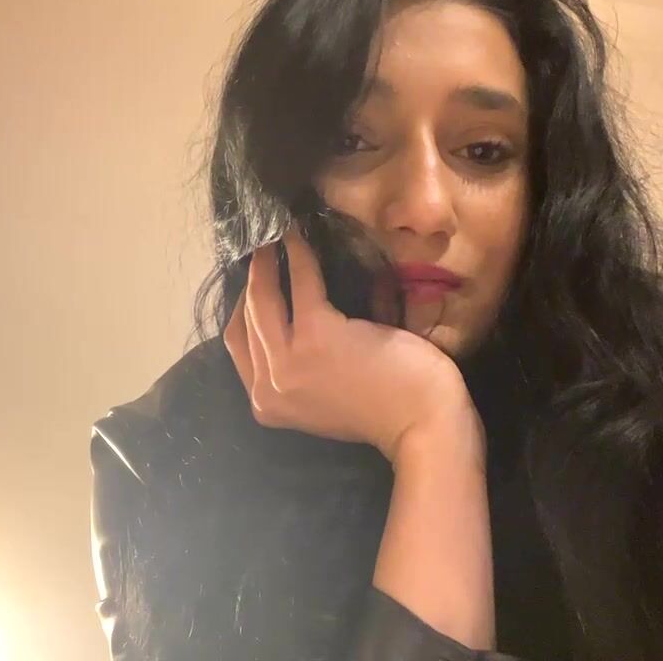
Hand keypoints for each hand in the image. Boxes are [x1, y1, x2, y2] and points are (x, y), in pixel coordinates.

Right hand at [223, 222, 476, 461]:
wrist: (423, 425)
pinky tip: (300, 238)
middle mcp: (267, 389)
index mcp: (267, 406)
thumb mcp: (323, 394)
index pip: (239, 347)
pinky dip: (300, 255)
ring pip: (261, 300)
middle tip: (262, 248)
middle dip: (251, 280)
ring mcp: (288, 364)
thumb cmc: (385, 406)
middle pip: (242, 322)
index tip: (255, 282)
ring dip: (266, 262)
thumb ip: (299, 363)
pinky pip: (303, 282)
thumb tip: (294, 304)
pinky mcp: (317, 335)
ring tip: (277, 238)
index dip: (242, 309)